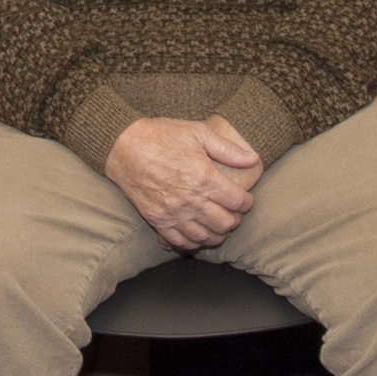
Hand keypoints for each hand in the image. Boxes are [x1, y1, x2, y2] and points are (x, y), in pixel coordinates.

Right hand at [104, 113, 262, 252]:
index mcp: (205, 178)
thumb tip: (253, 159)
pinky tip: (198, 234)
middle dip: (236, 219)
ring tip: (219, 224)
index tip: (245, 199)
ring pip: (207, 237)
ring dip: (218, 234)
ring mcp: (174, 214)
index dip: (247, 202)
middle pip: (226, 223)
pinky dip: (194, 242)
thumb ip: (228, 149)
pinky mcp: (158, 221)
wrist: (123, 146)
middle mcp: (192, 200)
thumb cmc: (161, 136)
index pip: (238, 202)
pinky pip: (182, 243)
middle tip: (234, 212)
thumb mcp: (197, 132)